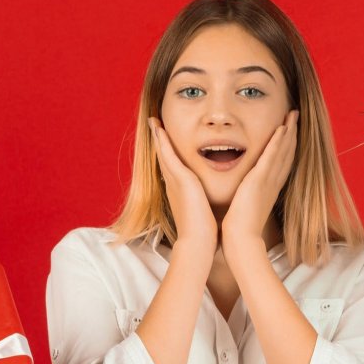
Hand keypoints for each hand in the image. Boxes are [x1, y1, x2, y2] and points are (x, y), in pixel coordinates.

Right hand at [149, 117, 216, 252]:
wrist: (198, 243)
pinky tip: (159, 128)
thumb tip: (210, 205)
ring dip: (158, 136)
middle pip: (164, 158)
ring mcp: (174, 181)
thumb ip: (204, 205)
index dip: (168, 152)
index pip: (173, 167)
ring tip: (154, 121)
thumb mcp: (202, 213)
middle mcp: (173, 185)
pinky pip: (168, 155)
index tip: (165, 140)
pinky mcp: (180, 180)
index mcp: (180, 191)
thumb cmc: (203, 233)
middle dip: (159, 141)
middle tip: (154, 124)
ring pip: (163, 153)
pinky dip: (163, 141)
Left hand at [221, 111, 298, 244]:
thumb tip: (241, 196)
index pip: (281, 163)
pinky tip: (282, 127)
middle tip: (296, 116)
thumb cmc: (241, 229)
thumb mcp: (246, 208)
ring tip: (293, 114)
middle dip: (292, 134)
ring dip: (289, 131)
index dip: (287, 147)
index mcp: (269, 189)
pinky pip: (272, 156)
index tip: (289, 132)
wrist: (241, 239)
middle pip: (287, 153)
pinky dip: (278, 142)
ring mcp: (268, 181)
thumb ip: (246, 199)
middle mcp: (272, 183)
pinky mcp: (260, 180)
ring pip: (283, 151)